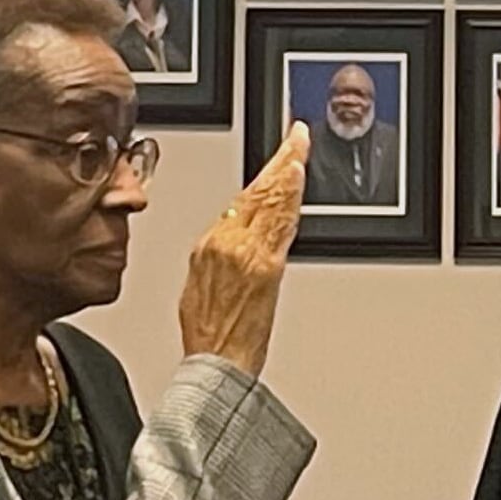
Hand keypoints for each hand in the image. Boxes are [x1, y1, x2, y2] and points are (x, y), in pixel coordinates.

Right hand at [180, 124, 308, 373]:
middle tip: (297, 135)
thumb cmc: (208, 335)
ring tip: (301, 147)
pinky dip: (288, 198)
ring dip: (287, 171)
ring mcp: (246, 253)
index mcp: (207, 246)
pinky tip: (295, 178)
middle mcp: (225, 244)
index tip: (280, 154)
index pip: (241, 199)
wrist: (216, 364)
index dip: (264, 174)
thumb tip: (236, 240)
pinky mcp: (265, 267)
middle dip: (280, 160)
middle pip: (257, 193)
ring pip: (270, 203)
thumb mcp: (199, 287)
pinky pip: (280, 225)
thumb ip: (221, 256)